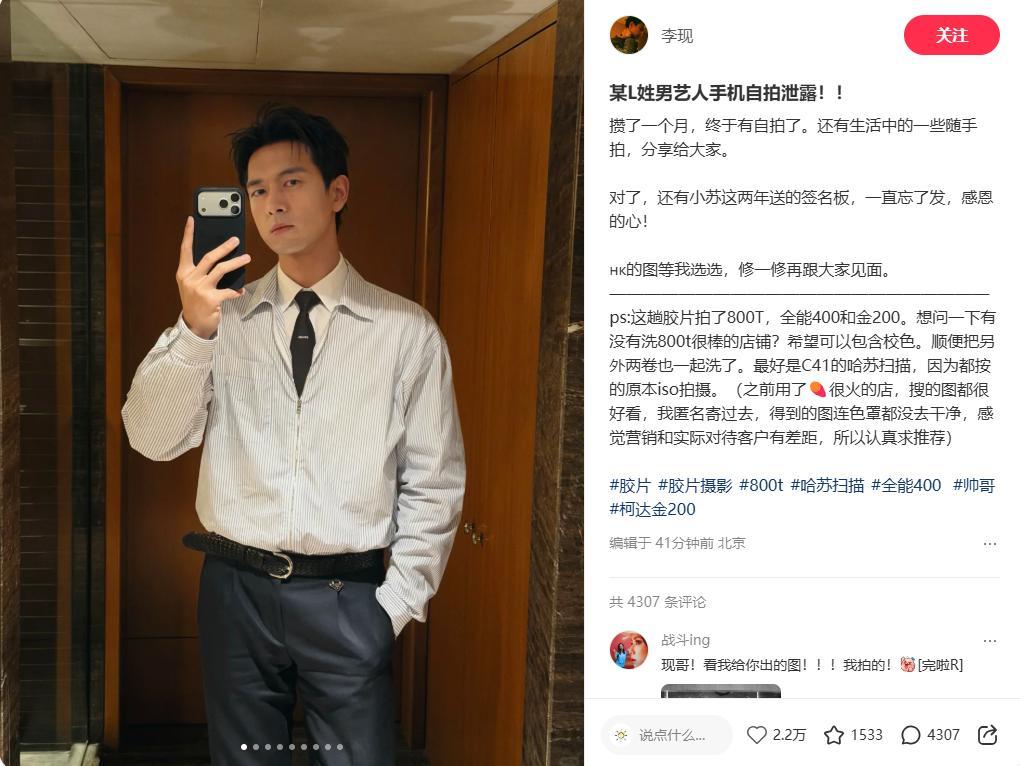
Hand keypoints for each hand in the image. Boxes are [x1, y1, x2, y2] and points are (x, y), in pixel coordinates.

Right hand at [176, 216, 249, 339]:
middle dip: (224, 247)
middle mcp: (190, 279)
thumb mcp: (192, 285)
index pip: (185, 250)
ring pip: (221, 270)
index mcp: (184, 273)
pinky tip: (241, 290)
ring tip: (247, 258)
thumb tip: (220, 257)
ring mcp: (200, 289)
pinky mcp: (211, 299)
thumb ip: (201, 272)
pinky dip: (236, 290)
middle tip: (236, 241)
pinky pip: (229, 291)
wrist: (194, 324)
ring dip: (236, 263)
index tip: (192, 220)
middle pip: (209, 257)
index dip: (188, 234)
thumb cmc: (196, 302)